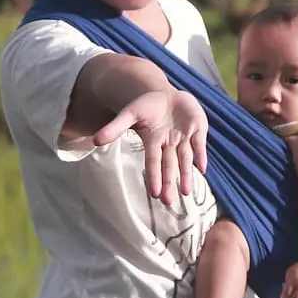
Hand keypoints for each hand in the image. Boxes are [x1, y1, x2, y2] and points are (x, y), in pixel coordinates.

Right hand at [94, 88, 208, 205]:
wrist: (166, 95)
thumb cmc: (146, 107)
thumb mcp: (129, 113)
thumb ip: (115, 127)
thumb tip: (94, 141)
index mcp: (153, 140)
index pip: (153, 161)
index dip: (154, 176)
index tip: (154, 194)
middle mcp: (169, 143)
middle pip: (169, 165)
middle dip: (169, 182)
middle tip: (168, 202)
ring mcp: (185, 137)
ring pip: (186, 159)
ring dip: (186, 175)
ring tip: (186, 193)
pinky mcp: (198, 129)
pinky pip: (200, 144)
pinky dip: (201, 156)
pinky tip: (202, 169)